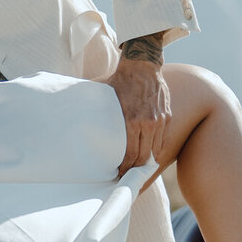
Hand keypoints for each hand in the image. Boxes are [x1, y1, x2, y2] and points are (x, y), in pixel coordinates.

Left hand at [105, 54, 170, 174]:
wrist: (143, 65)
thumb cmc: (121, 80)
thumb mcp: (105, 96)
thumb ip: (95, 110)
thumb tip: (73, 116)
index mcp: (132, 121)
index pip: (130, 154)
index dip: (125, 168)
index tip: (119, 175)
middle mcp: (149, 124)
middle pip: (143, 157)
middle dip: (135, 170)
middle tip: (127, 176)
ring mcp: (160, 121)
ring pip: (155, 151)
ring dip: (146, 162)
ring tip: (137, 168)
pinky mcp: (167, 116)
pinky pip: (163, 140)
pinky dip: (156, 149)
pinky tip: (148, 155)